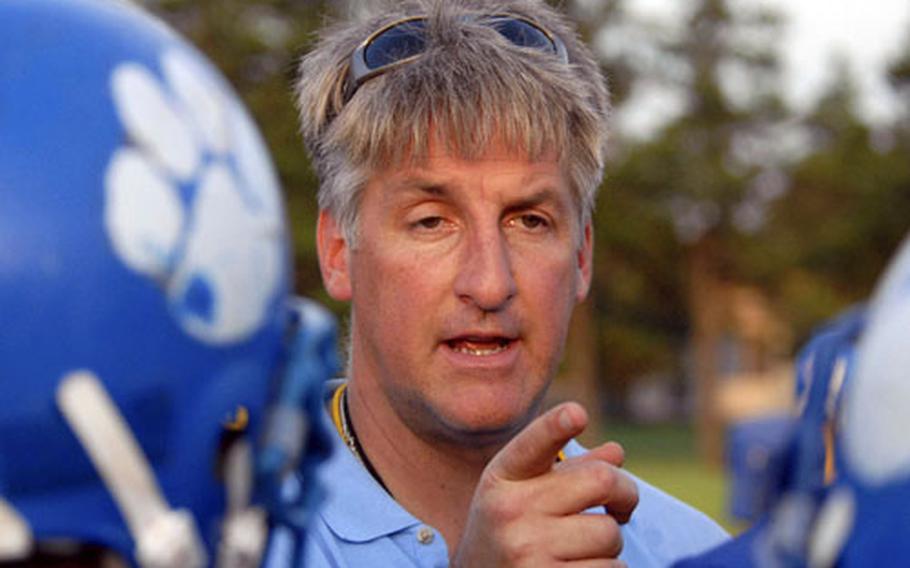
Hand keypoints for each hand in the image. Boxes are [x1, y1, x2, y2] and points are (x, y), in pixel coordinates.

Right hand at [452, 402, 638, 566]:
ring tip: (581, 551)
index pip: (534, 444)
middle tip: (621, 508)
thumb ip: (568, 471)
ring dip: (610, 546)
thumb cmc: (511, 533)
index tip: (577, 413)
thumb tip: (616, 454)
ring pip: (611, 535)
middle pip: (601, 480)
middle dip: (625, 494)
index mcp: (503, 479)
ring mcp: (528, 553)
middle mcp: (511, 512)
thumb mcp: (525, 494)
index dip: (556, 426)